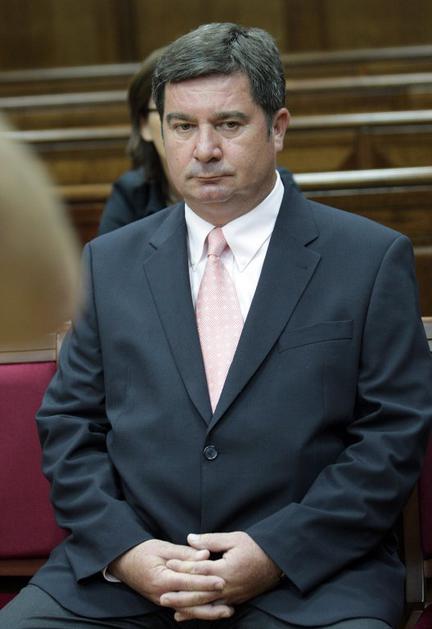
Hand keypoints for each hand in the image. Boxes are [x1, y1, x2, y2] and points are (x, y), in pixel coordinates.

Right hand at [108, 538, 224, 606]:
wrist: (123, 563)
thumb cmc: (142, 551)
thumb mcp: (162, 547)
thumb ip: (184, 553)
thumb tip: (205, 555)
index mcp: (161, 578)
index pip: (187, 582)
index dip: (205, 582)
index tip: (222, 581)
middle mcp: (161, 594)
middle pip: (190, 601)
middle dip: (211, 600)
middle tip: (230, 597)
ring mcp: (162, 600)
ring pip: (188, 610)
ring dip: (208, 612)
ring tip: (227, 611)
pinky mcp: (164, 602)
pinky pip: (183, 609)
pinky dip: (198, 612)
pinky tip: (211, 612)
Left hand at [162, 531, 281, 620]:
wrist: (276, 562)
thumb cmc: (255, 547)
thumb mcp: (233, 539)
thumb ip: (210, 540)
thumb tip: (189, 538)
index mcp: (226, 569)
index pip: (199, 570)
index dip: (183, 567)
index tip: (168, 564)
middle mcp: (227, 586)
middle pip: (199, 593)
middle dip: (180, 594)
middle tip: (162, 595)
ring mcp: (232, 596)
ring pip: (206, 604)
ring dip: (188, 607)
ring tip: (171, 608)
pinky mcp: (235, 600)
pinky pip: (215, 609)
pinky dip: (201, 613)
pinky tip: (189, 615)